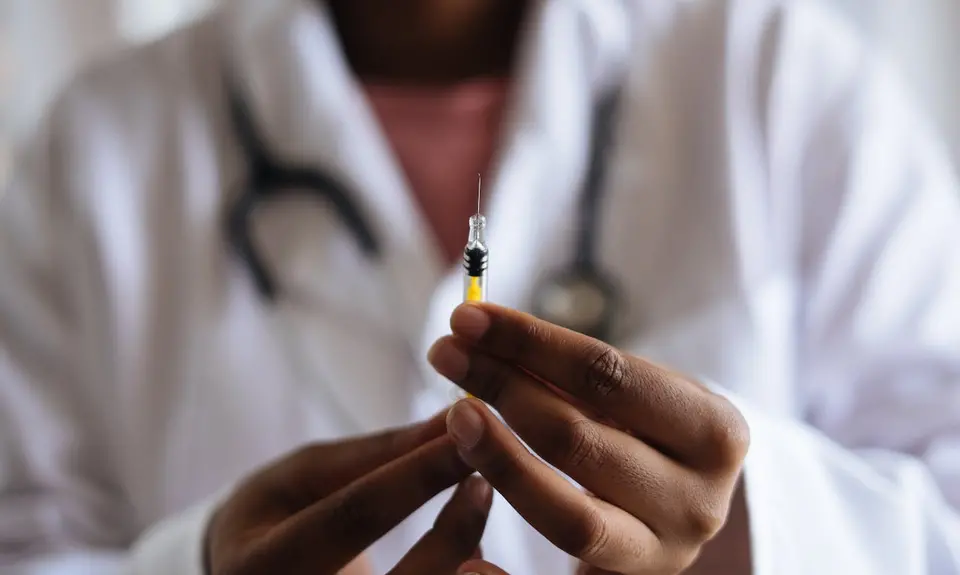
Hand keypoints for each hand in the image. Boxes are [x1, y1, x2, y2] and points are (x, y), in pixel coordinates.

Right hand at [206, 411, 492, 574]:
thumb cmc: (275, 515)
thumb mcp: (308, 475)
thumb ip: (379, 453)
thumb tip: (454, 417)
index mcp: (260, 565)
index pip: (353, 517)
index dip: (416, 475)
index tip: (465, 435)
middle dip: (452, 534)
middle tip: (483, 482)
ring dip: (465, 564)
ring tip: (478, 511)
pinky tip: (468, 553)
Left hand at [428, 304, 749, 573]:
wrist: (688, 505)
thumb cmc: (652, 432)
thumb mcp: (643, 395)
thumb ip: (579, 373)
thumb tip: (482, 334)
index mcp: (714, 432)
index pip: (607, 375)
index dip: (529, 343)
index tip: (467, 317)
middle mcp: (699, 501)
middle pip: (581, 441)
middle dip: (503, 389)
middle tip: (446, 354)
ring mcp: (666, 555)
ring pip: (571, 519)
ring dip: (500, 461)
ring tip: (454, 416)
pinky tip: (468, 562)